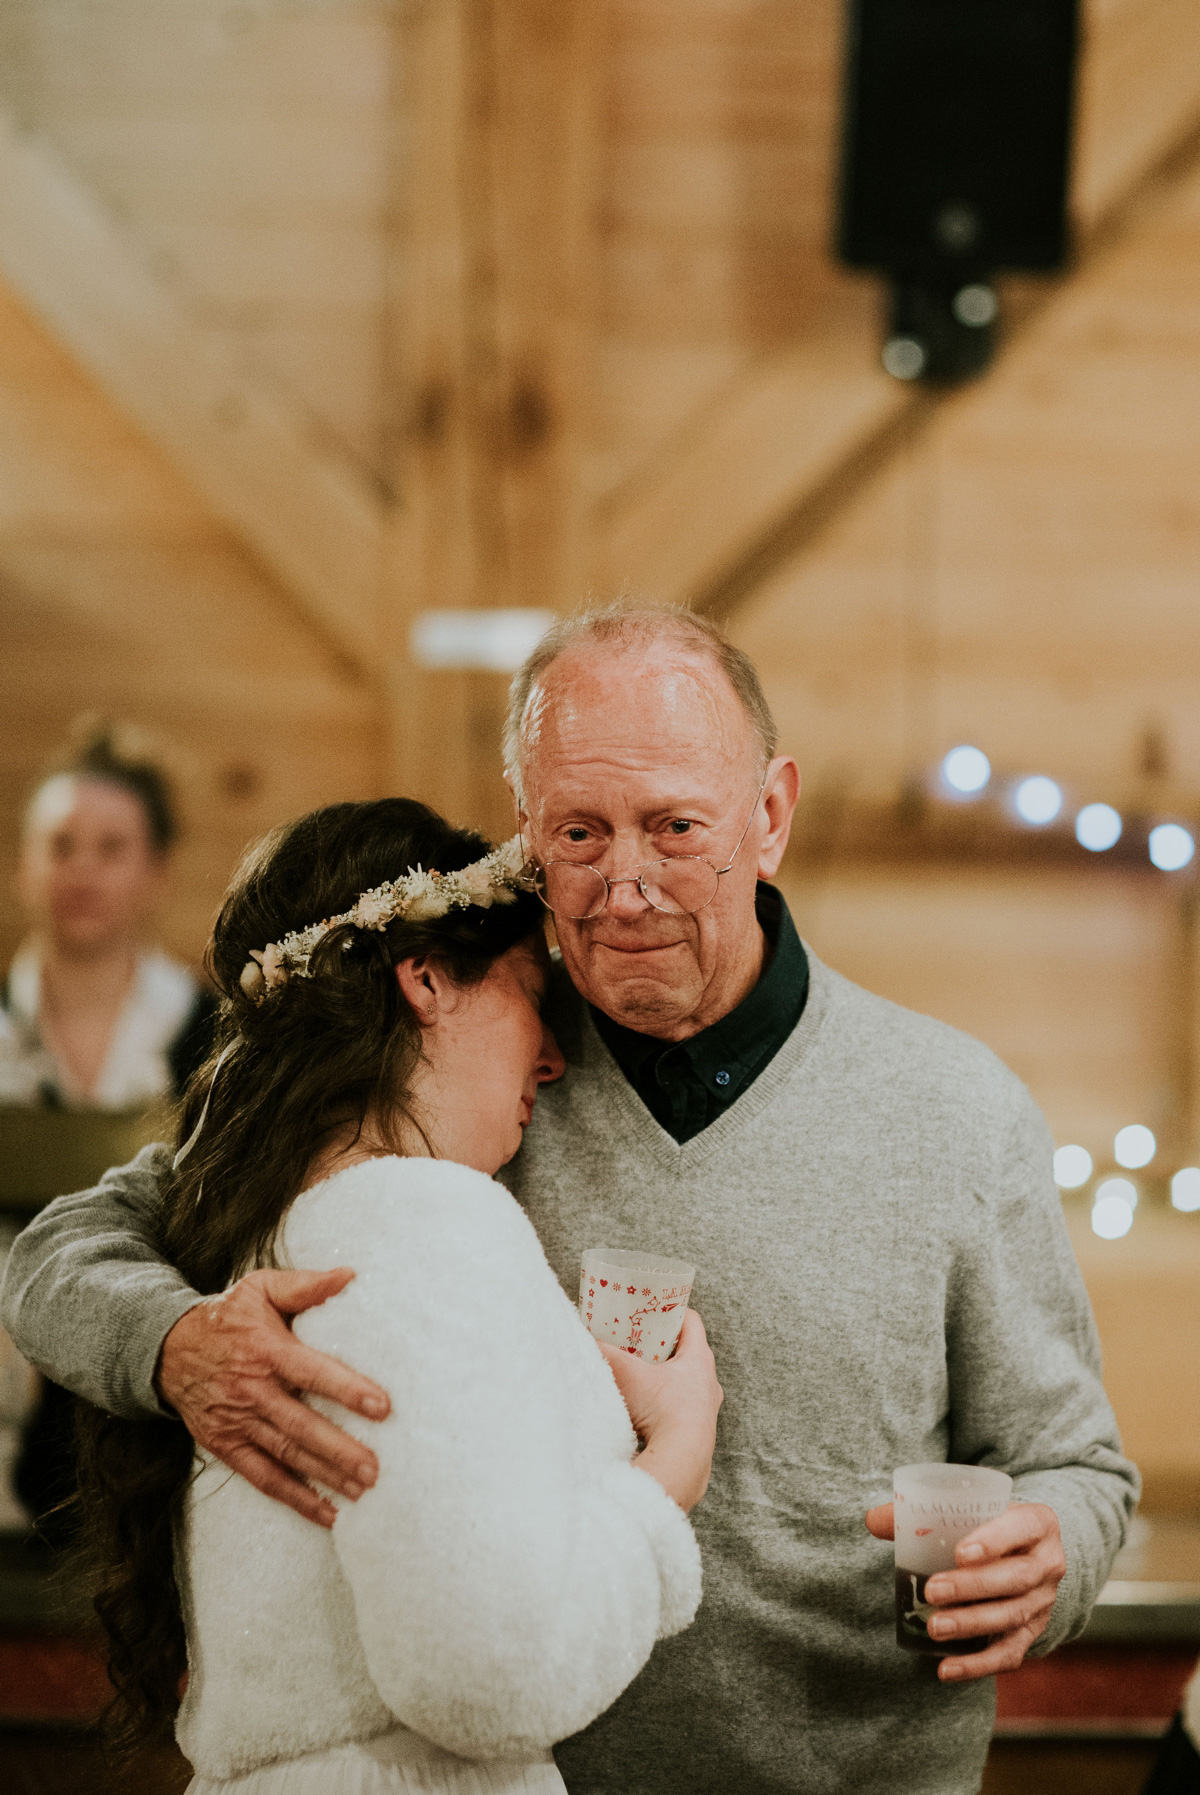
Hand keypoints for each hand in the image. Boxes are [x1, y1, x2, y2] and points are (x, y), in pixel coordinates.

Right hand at [156, 1268, 390, 1527]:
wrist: (167, 1349)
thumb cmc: (228, 1317)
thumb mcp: (260, 1288)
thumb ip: (305, 1286)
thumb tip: (350, 1275)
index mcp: (266, 1350)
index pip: (311, 1372)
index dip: (346, 1389)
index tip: (381, 1407)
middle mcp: (252, 1390)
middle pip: (301, 1425)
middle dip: (340, 1449)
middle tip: (376, 1468)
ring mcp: (236, 1422)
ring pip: (286, 1455)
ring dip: (325, 1476)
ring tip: (363, 1491)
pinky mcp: (225, 1445)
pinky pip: (263, 1478)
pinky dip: (295, 1498)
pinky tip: (328, 1513)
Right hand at [596, 1310, 723, 1512]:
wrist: (682, 1462)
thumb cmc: (662, 1412)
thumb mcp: (628, 1375)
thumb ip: (604, 1354)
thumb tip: (583, 1339)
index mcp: (699, 1359)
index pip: (692, 1322)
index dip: (673, 1310)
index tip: (655, 1308)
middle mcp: (709, 1383)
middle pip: (689, 1354)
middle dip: (663, 1347)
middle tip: (638, 1343)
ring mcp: (707, 1410)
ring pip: (687, 1385)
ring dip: (666, 1380)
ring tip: (640, 1379)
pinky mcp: (700, 1435)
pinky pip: (683, 1411)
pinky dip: (667, 1407)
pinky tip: (646, 1413)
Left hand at [864, 1499, 1065, 1680]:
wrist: (1027, 1552)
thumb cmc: (990, 1525)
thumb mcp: (972, 1510)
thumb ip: (924, 1514)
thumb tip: (873, 1520)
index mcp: (1038, 1523)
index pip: (1023, 1527)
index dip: (995, 1540)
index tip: (960, 1553)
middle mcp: (1048, 1563)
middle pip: (1016, 1578)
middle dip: (973, 1587)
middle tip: (933, 1592)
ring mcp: (1043, 1601)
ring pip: (1011, 1616)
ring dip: (972, 1625)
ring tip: (934, 1628)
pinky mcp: (1033, 1633)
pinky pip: (1009, 1654)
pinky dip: (978, 1665)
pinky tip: (946, 1669)